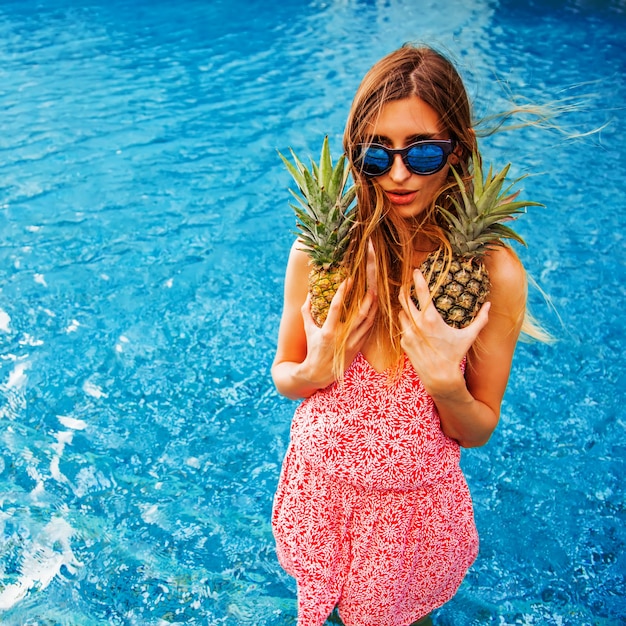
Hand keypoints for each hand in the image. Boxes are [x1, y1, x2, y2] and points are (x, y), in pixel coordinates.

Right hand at [301, 277, 376, 387]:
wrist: (319, 373)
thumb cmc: (313, 349)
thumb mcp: (308, 330)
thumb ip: (307, 311)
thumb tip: (310, 294)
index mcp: (328, 331)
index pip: (337, 307)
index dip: (343, 292)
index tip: (348, 280)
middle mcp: (342, 337)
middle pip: (360, 314)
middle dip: (368, 299)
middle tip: (371, 287)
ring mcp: (352, 343)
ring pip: (368, 322)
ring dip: (373, 308)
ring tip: (375, 296)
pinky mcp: (358, 348)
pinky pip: (368, 331)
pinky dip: (372, 319)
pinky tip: (374, 311)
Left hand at [398, 269, 489, 397]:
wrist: (440, 377)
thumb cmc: (455, 355)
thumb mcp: (468, 336)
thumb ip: (480, 319)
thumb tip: (489, 305)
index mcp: (431, 319)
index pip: (421, 293)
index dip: (417, 279)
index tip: (415, 271)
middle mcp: (417, 324)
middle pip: (404, 299)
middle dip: (405, 290)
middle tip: (407, 284)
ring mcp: (408, 333)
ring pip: (401, 313)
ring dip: (405, 307)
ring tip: (409, 302)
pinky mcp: (404, 342)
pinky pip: (402, 326)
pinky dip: (406, 322)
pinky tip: (411, 321)